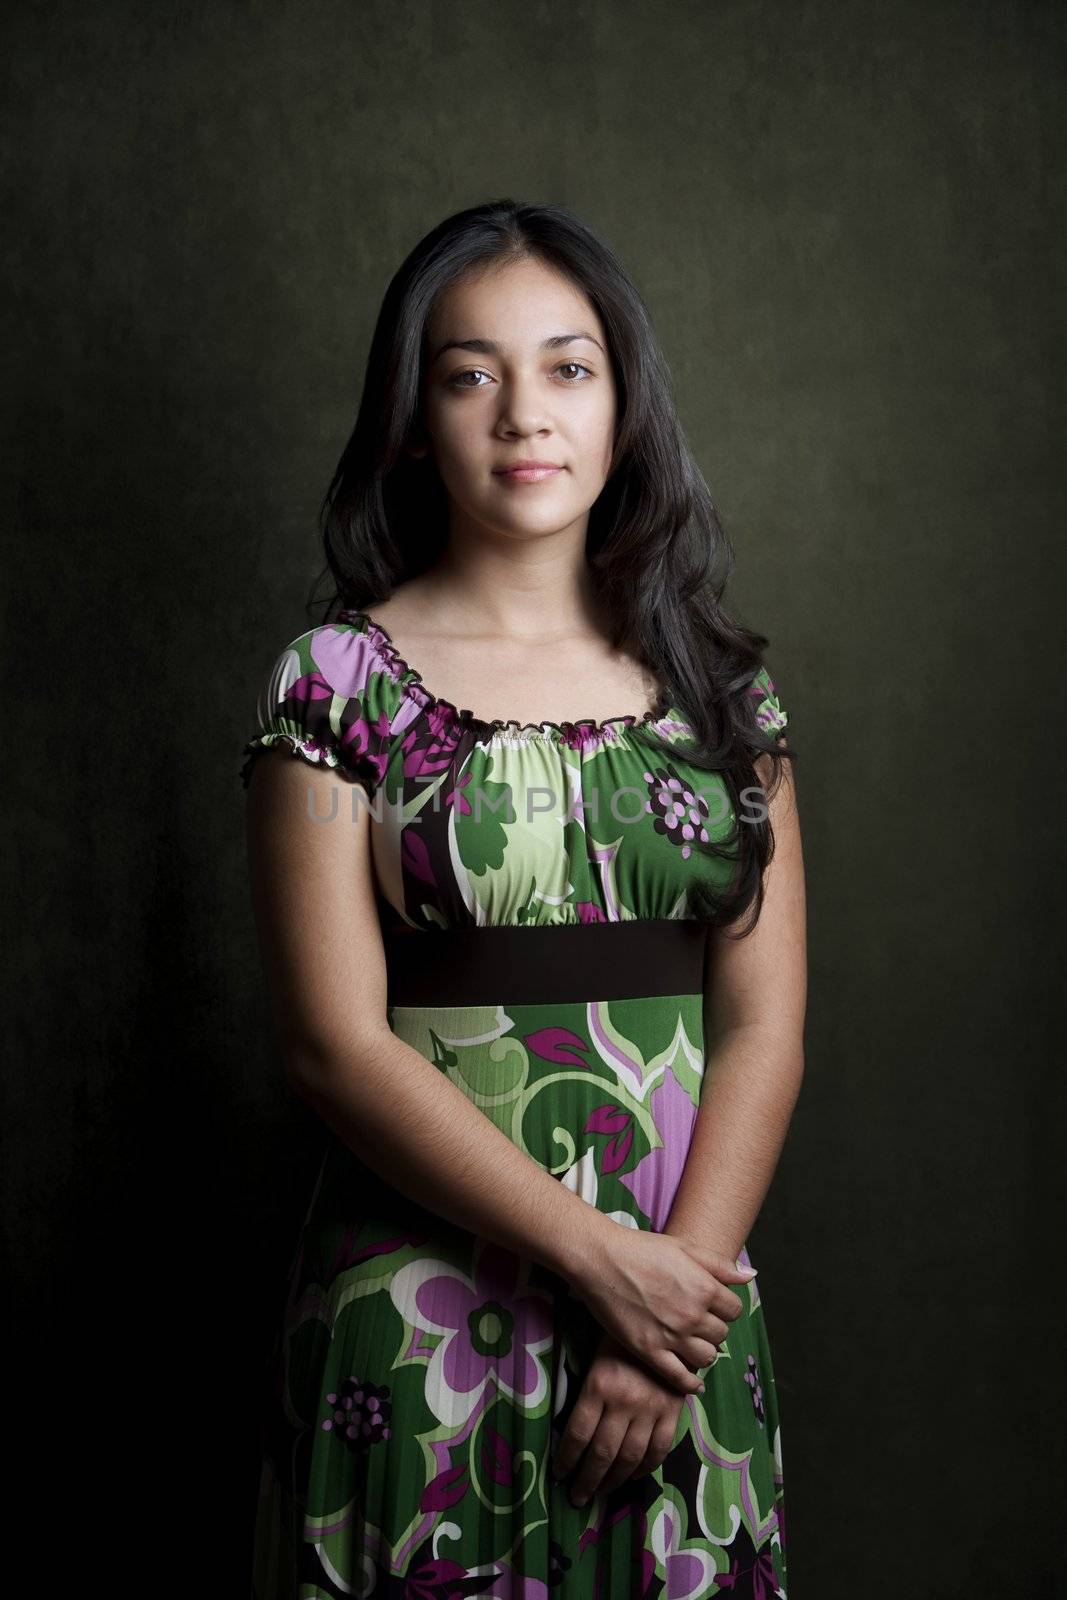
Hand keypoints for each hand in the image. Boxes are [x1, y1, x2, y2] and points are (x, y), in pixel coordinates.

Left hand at [552, 1327, 688, 1505]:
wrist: (661, 1317)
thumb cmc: (618, 1335)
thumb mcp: (594, 1357)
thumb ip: (586, 1393)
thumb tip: (572, 1431)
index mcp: (599, 1385)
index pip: (577, 1434)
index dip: (567, 1460)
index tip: (559, 1475)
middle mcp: (624, 1401)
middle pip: (602, 1453)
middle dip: (587, 1480)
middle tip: (577, 1498)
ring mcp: (651, 1408)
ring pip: (630, 1457)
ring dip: (614, 1481)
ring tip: (602, 1492)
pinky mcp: (672, 1410)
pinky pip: (659, 1449)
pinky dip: (646, 1468)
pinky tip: (634, 1475)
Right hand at [568, 1222, 754, 1394]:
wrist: (602, 1259)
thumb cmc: (642, 1248)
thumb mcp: (684, 1247)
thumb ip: (720, 1265)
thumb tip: (750, 1276)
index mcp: (704, 1288)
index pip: (734, 1310)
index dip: (725, 1308)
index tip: (713, 1306)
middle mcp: (692, 1315)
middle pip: (721, 1334)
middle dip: (713, 1328)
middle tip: (699, 1323)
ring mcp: (671, 1336)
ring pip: (706, 1358)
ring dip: (704, 1353)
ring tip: (694, 1346)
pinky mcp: (650, 1351)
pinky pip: (680, 1378)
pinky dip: (691, 1384)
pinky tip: (694, 1384)